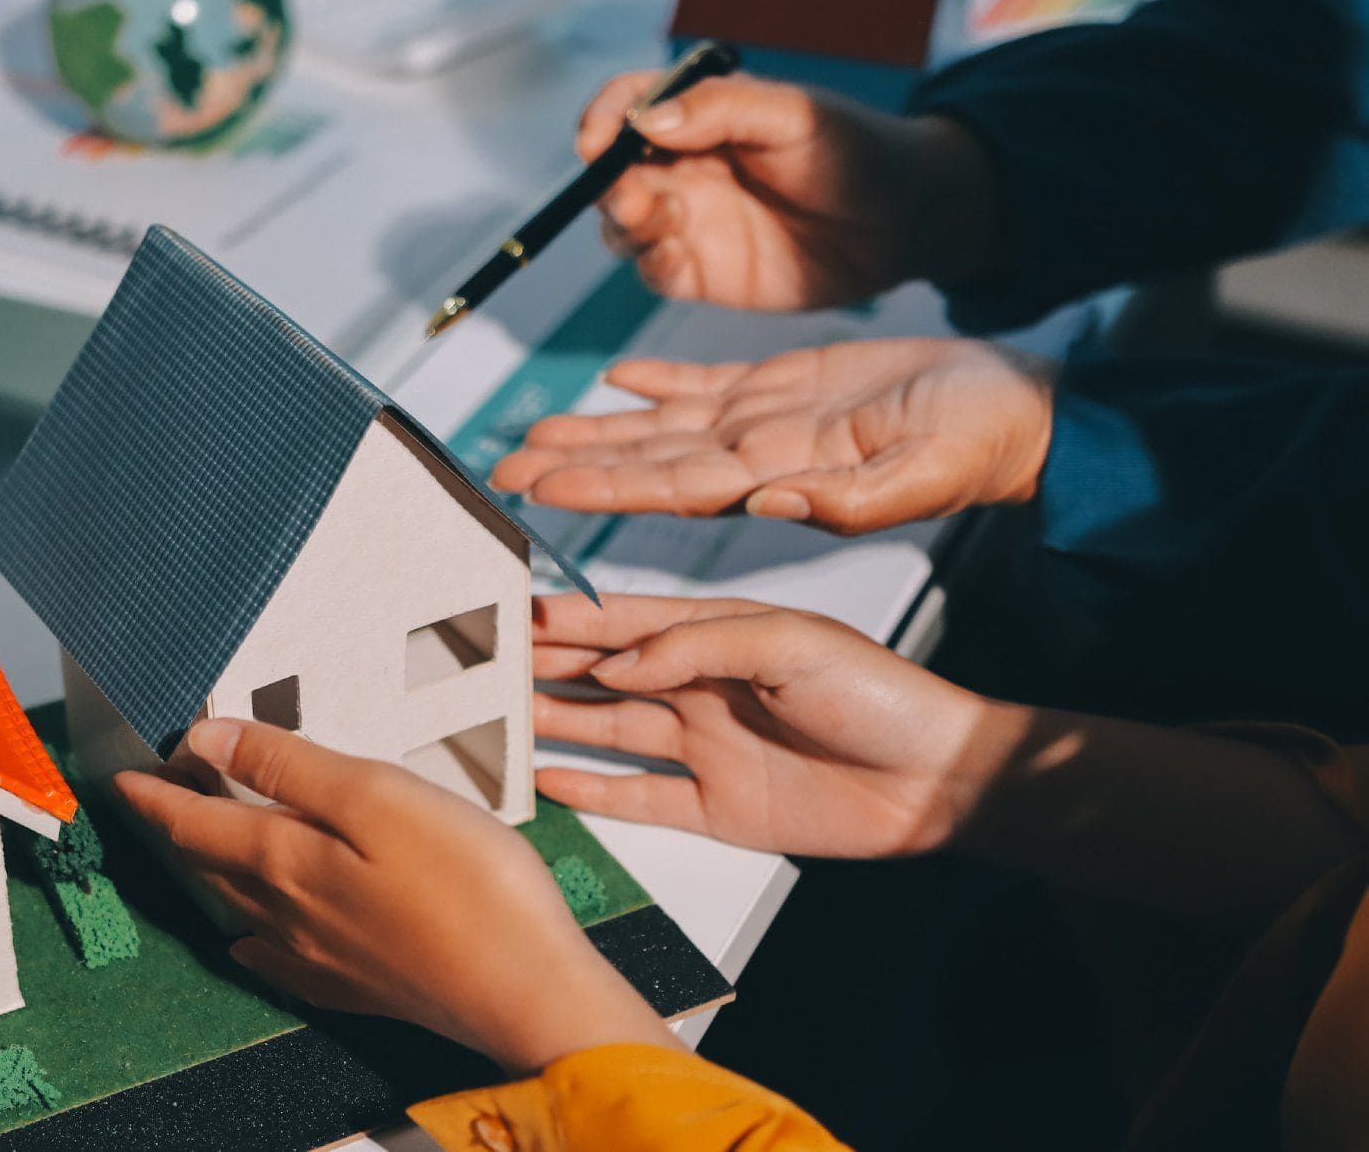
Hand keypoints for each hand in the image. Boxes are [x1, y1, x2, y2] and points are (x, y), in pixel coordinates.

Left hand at [114, 719, 678, 1073]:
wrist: (526, 991)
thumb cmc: (468, 884)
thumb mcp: (377, 795)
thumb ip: (288, 766)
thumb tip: (206, 739)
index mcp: (287, 861)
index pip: (196, 824)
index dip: (156, 795)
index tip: (122, 777)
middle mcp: (290, 915)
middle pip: (211, 867)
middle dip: (178, 828)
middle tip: (158, 796)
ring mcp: (323, 958)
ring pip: (242, 909)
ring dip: (213, 874)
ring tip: (201, 847)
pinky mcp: (360, 987)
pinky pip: (280, 959)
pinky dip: (254, 938)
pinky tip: (254, 942)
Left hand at [490, 338, 1054, 532]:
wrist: (1025, 412)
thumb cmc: (988, 443)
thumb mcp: (928, 474)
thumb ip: (853, 497)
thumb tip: (771, 504)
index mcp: (782, 477)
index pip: (668, 486)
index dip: (599, 484)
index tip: (535, 489)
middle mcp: (760, 458)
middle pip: (646, 461)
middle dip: (573, 462)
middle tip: (499, 468)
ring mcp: (769, 425)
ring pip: (662, 426)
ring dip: (598, 427)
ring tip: (533, 430)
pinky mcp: (790, 389)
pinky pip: (708, 384)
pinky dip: (661, 378)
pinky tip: (615, 374)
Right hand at [533, 594, 1017, 857]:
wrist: (937, 781)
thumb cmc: (879, 695)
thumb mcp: (788, 644)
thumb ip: (698, 645)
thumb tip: (620, 659)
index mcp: (718, 634)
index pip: (625, 621)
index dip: (568, 618)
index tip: (512, 611)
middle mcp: (701, 687)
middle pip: (603, 676)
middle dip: (543, 667)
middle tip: (481, 665)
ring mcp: (705, 748)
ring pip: (608, 733)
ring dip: (554, 724)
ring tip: (495, 719)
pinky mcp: (716, 808)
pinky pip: (638, 798)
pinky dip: (591, 790)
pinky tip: (547, 779)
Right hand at [578, 71, 1001, 308]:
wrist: (903, 223)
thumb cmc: (855, 151)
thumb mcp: (794, 115)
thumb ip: (720, 110)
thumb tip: (647, 120)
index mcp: (702, 114)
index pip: (630, 105)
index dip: (604, 117)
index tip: (597, 139)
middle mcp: (684, 165)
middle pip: (613, 170)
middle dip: (607, 180)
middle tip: (632, 194)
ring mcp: (690, 220)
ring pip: (623, 223)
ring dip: (624, 222)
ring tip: (659, 220)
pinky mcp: (703, 273)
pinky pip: (654, 271)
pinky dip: (651, 265)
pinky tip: (675, 259)